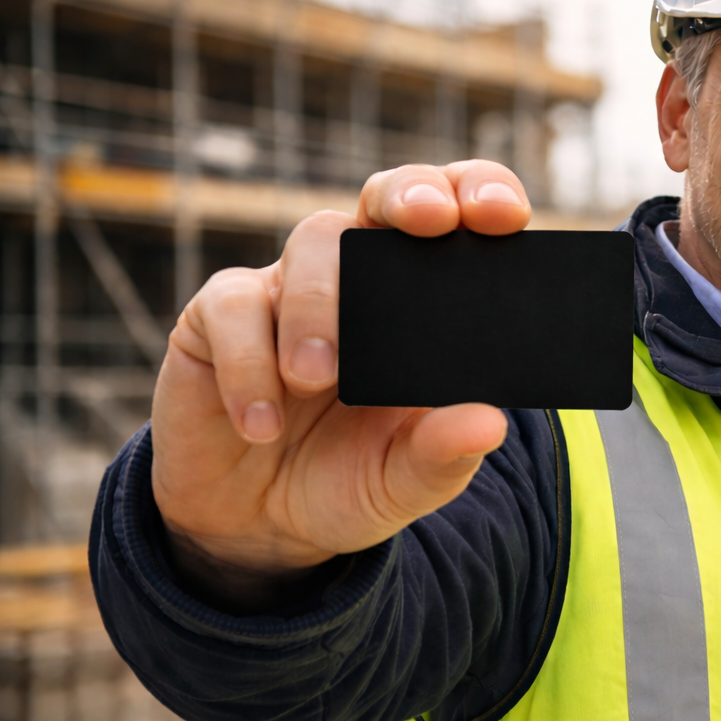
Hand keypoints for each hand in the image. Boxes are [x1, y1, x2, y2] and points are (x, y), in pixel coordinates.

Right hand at [150, 160, 530, 602]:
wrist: (257, 527)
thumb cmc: (348, 479)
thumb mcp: (405, 481)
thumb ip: (444, 454)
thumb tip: (489, 424)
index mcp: (424, 304)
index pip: (462, 220)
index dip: (482, 195)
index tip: (501, 216)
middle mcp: (362, 280)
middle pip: (388, 195)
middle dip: (411, 193)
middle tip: (430, 219)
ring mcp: (291, 289)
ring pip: (315, 240)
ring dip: (322, 304)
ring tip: (317, 378)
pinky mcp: (219, 316)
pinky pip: (234, 305)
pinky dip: (249, 364)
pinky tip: (262, 424)